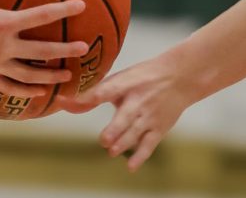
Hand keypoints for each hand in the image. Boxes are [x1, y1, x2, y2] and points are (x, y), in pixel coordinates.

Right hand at [0, 0, 87, 95]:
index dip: (64, 9)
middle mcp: (2, 46)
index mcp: (2, 22)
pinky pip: (10, 87)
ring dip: (51, 76)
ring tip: (67, 76)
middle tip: (83, 48)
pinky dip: (26, 91)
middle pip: (42, 51)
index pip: (41, 14)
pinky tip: (39, 91)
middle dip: (65, 50)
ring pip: (29, 75)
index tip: (81, 6)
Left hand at [59, 53, 191, 170]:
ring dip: (123, 143)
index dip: (84, 97)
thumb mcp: (120, 79)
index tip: (66, 102)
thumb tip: (69, 102)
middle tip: (103, 140)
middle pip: (124, 117)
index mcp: (124, 85)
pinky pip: (149, 144)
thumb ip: (97, 92)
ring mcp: (149, 116)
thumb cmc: (143, 78)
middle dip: (113, 130)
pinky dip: (140, 156)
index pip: (103, 90)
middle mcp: (137, 102)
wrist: (179, 78)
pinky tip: (131, 167)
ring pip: (135, 132)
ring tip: (111, 150)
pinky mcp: (159, 128)